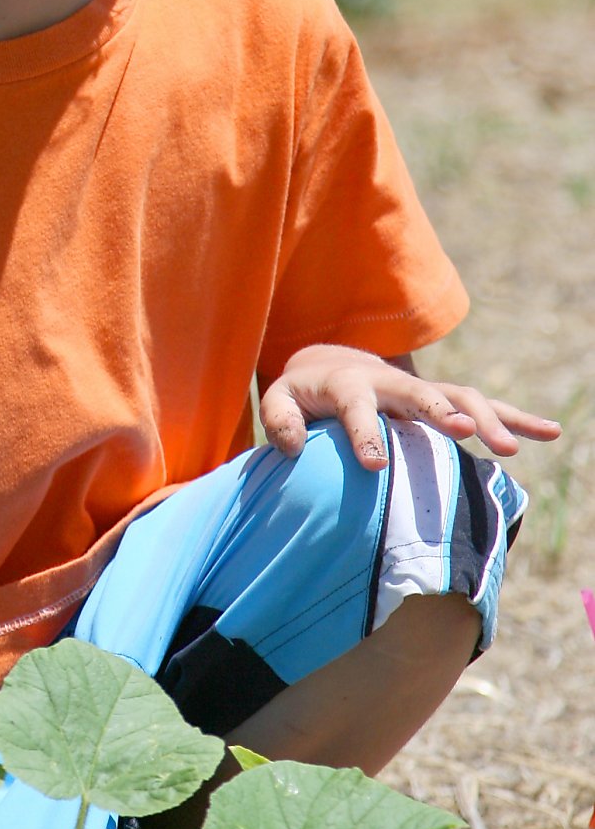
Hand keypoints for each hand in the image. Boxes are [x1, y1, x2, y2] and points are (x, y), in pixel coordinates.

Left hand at [260, 344, 560, 471]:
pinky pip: (484, 405)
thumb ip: (279, 420)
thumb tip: (290, 448)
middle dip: (441, 412)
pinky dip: (515, 418)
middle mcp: (390, 382)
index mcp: (348, 384)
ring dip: (487, 419)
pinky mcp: (445, 399)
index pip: (357, 409)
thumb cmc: (303, 392)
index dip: (364, 435)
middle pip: (420, 395)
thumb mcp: (280, 400)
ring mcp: (422, 389)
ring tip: (511, 449)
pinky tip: (548, 433)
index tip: (375, 465)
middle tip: (463, 434)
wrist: (333, 364)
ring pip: (462, 397)